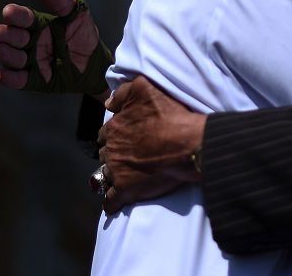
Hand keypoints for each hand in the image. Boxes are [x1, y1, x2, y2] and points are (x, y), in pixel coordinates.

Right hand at [0, 0, 109, 96]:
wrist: (95, 64)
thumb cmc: (83, 35)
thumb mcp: (77, 15)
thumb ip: (62, 2)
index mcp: (37, 24)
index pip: (23, 18)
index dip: (15, 15)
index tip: (8, 12)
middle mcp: (28, 42)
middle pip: (12, 37)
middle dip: (5, 34)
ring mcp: (29, 61)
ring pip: (11, 58)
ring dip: (5, 54)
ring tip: (0, 49)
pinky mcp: (33, 80)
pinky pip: (19, 80)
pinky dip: (10, 78)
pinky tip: (5, 75)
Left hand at [98, 75, 206, 213]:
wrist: (188, 144)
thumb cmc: (170, 115)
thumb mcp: (144, 89)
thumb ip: (123, 93)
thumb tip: (109, 103)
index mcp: (115, 127)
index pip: (105, 132)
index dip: (113, 134)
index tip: (122, 137)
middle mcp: (112, 149)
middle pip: (104, 154)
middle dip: (112, 154)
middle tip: (125, 156)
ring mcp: (116, 170)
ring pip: (104, 176)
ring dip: (109, 176)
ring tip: (119, 178)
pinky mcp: (125, 189)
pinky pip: (110, 201)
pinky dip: (111, 203)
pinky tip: (114, 204)